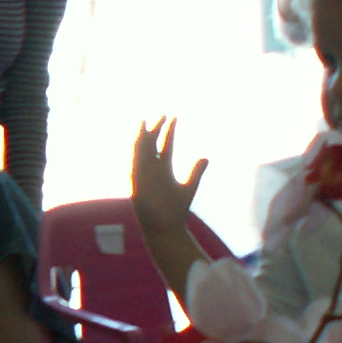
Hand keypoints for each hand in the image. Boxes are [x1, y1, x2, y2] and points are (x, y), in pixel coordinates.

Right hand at [132, 118, 207, 235]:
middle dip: (156, 129)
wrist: (165, 228)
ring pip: (142, 152)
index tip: (173, 117)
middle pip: (152, 144)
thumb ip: (196, 172)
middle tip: (162, 114)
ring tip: (145, 123)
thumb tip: (205, 157)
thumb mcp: (190, 187)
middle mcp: (152, 170)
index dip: (169, 131)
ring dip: (143, 138)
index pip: (166, 145)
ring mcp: (144, 176)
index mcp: (164, 169)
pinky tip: (138, 143)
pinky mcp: (138, 185)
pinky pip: (136, 166)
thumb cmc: (176, 210)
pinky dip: (137, 155)